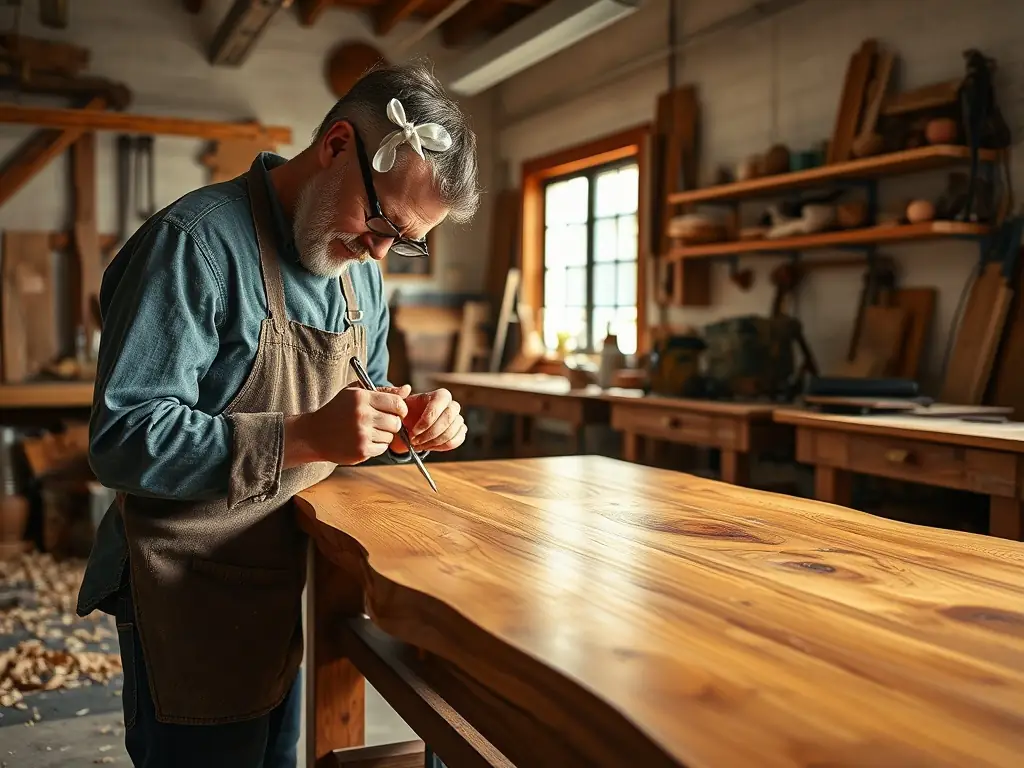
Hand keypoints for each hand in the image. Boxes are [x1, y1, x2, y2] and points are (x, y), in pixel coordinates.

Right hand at [284, 384, 410, 466]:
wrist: (314, 434)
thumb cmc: (338, 410)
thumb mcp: (356, 393)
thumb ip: (383, 390)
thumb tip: (407, 389)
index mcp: (362, 397)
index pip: (398, 403)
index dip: (400, 409)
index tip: (395, 412)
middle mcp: (362, 415)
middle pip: (397, 422)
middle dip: (392, 423)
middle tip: (380, 422)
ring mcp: (362, 434)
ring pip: (390, 436)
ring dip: (384, 435)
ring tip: (367, 431)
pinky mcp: (361, 450)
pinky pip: (382, 448)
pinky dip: (377, 446)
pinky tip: (363, 440)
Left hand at [391, 387, 466, 453]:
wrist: (411, 426)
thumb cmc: (407, 414)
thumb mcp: (399, 404)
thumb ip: (398, 395)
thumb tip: (406, 388)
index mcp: (440, 395)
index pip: (440, 403)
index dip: (427, 419)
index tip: (413, 431)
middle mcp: (452, 405)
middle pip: (448, 419)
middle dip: (430, 433)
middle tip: (415, 441)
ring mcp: (458, 419)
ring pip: (451, 432)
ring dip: (433, 442)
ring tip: (418, 444)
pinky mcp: (460, 432)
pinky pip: (456, 441)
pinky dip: (441, 446)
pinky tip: (428, 446)